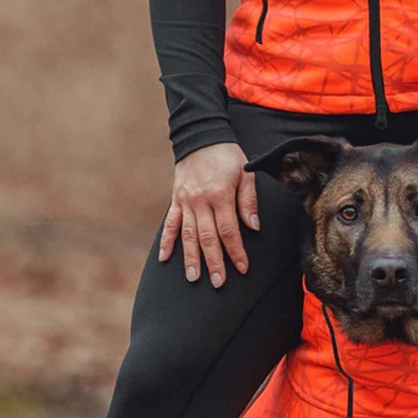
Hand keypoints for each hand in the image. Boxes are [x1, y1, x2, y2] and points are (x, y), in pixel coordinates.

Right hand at [158, 141, 258, 286]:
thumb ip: (249, 200)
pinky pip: (170, 223)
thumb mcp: (245, 172)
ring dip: (190, 258)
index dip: (236, 251)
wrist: (200, 135)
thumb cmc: (227, 155)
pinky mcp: (176, 199)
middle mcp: (201, 201)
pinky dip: (166, 241)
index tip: (243, 268)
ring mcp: (186, 201)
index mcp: (220, 195)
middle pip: (208, 238)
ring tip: (193, 277)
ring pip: (188, 235)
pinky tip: (164, 258)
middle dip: (214, 262)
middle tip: (218, 282)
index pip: (229, 230)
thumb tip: (253, 227)